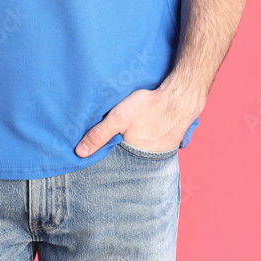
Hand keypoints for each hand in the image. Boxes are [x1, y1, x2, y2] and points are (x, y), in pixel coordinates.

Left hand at [75, 86, 205, 157]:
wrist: (180, 98)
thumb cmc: (149, 106)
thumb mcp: (118, 118)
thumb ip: (99, 135)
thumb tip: (80, 153)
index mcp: (133, 157)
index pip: (115, 163)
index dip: (107, 156)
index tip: (100, 151)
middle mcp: (149, 160)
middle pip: (128, 158)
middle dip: (121, 152)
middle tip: (119, 138)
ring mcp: (161, 153)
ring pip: (141, 153)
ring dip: (136, 146)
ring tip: (133, 134)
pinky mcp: (169, 144)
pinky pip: (154, 147)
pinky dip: (148, 141)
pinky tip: (147, 130)